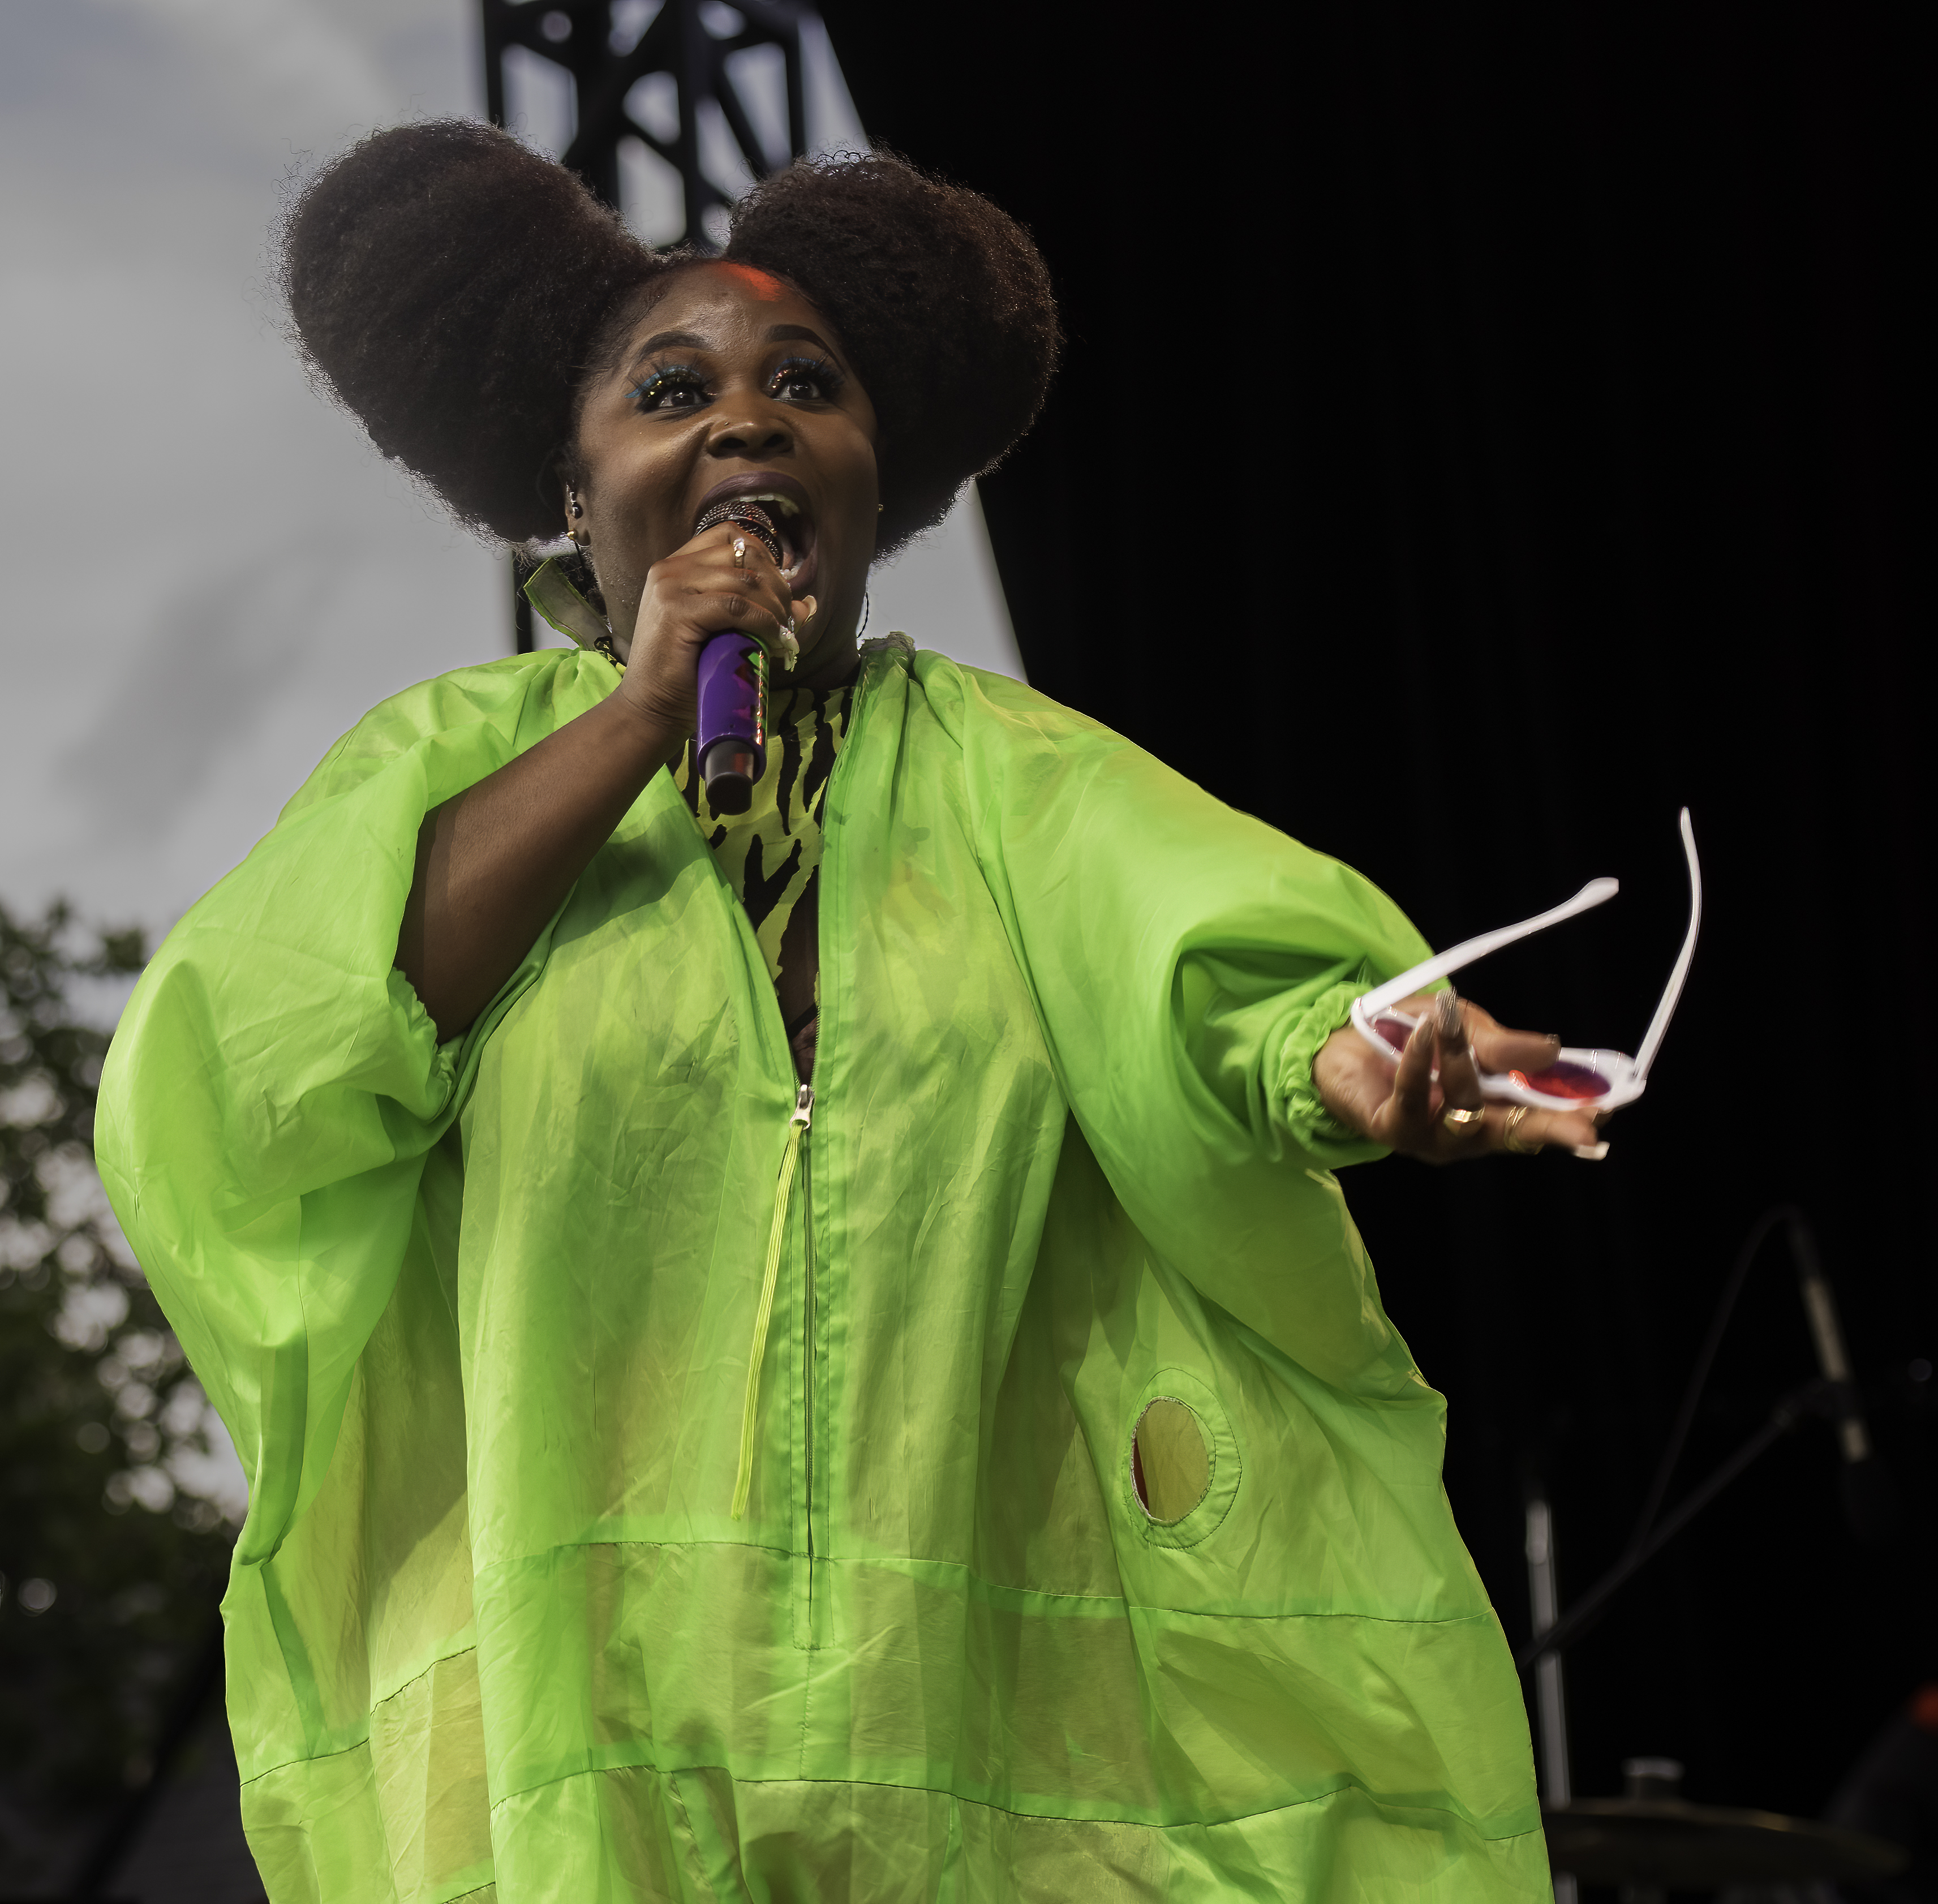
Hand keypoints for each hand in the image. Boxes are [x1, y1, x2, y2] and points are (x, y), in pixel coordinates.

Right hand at [614, 523, 815, 732]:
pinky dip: (763, 621)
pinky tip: (772, 640)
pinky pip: (736, 606)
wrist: (651, 709)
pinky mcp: (677, 611)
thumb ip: (759, 610)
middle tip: (788, 621)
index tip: (778, 593)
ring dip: (774, 607)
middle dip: (777, 587)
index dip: (764, 558)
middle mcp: (670, 569)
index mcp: (677, 566)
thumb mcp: (726, 633)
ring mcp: (670, 587)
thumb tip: (807, 604)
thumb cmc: (688, 675)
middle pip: (744, 554)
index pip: (730, 536)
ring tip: (782, 635)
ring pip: (744, 580)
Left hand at [1311, 991, 1608, 1162]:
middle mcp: (1467, 1134)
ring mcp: (1431, 1138)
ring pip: (1464, 1108)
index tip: (1604, 1111)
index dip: (1570, 1119)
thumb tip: (1552, 1050)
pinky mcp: (1392, 1129)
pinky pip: (1413, 1099)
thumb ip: (1500, 1044)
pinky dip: (1420, 1062)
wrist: (1339, 1040)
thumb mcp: (1463, 1028)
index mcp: (1492, 1112)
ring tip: (1451, 1021)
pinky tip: (1425, 1034)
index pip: (1539, 1122)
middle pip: (1514, 1134)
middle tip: (1584, 1128)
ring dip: (1461, 1061)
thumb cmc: (1409, 1037)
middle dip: (1549, 1128)